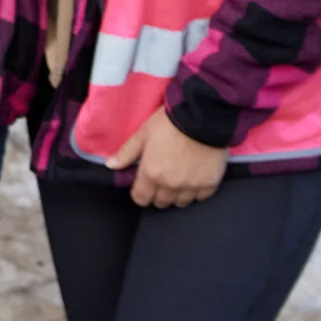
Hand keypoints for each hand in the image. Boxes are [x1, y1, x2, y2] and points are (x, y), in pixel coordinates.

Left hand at [112, 109, 227, 208]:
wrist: (203, 118)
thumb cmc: (170, 123)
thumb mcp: (143, 134)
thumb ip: (127, 153)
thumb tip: (111, 165)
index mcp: (151, 173)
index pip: (141, 198)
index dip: (140, 193)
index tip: (143, 186)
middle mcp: (170, 184)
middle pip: (161, 202)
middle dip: (158, 194)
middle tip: (162, 178)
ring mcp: (191, 186)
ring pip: (181, 203)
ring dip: (177, 194)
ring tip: (179, 178)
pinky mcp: (209, 184)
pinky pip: (200, 197)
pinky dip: (196, 191)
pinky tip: (194, 177)